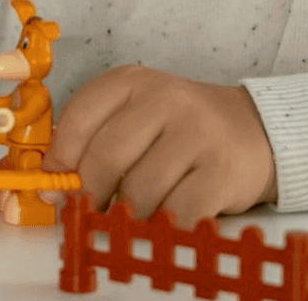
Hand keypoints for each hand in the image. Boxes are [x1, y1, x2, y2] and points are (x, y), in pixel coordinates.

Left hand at [40, 64, 277, 228]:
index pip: (81, 115)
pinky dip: (163, 226)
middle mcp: (166, 99)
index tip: (54, 183)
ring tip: (134, 212)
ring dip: (129, 213)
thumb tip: (54, 184)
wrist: (254, 130)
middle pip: (107, 155)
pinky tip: (163, 220)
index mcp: (133, 81)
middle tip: (91, 208)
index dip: (61, 156)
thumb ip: (95, 138)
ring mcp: (197, 133)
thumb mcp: (136, 114)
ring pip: (140, 189)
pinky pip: (177, 211)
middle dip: (91, 192)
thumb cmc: (181, 128)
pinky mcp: (221, 170)